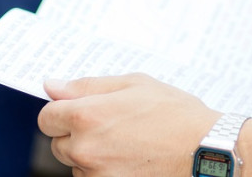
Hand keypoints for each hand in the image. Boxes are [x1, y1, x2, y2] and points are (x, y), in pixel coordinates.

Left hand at [39, 73, 219, 176]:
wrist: (205, 150)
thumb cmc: (174, 114)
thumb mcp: (133, 84)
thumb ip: (87, 86)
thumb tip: (51, 86)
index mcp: (87, 116)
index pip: (46, 118)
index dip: (61, 112)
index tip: (76, 111)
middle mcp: (86, 150)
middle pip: (58, 145)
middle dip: (76, 135)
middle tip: (111, 126)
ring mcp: (97, 175)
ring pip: (76, 166)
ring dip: (91, 156)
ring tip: (126, 144)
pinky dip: (105, 172)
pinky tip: (130, 160)